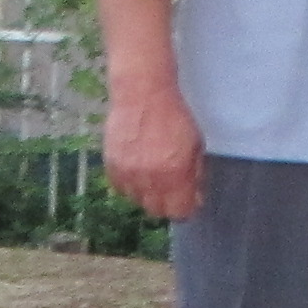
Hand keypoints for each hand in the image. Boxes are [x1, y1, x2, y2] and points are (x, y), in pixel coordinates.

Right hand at [101, 83, 205, 222]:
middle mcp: (150, 179)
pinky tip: (136, 168)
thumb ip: (196, 175)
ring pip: (137, 200)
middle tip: (170, 188)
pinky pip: (120, 187)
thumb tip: (195, 199)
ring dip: (146, 193)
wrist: (142, 94)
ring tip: (152, 174)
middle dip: (166, 204)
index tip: (187, 200)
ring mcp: (128, 174)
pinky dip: (129, 183)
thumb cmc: (174, 117)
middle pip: (156, 211)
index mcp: (175, 175)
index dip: (185, 208)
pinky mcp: (112, 166)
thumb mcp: (196, 145)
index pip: (179, 213)